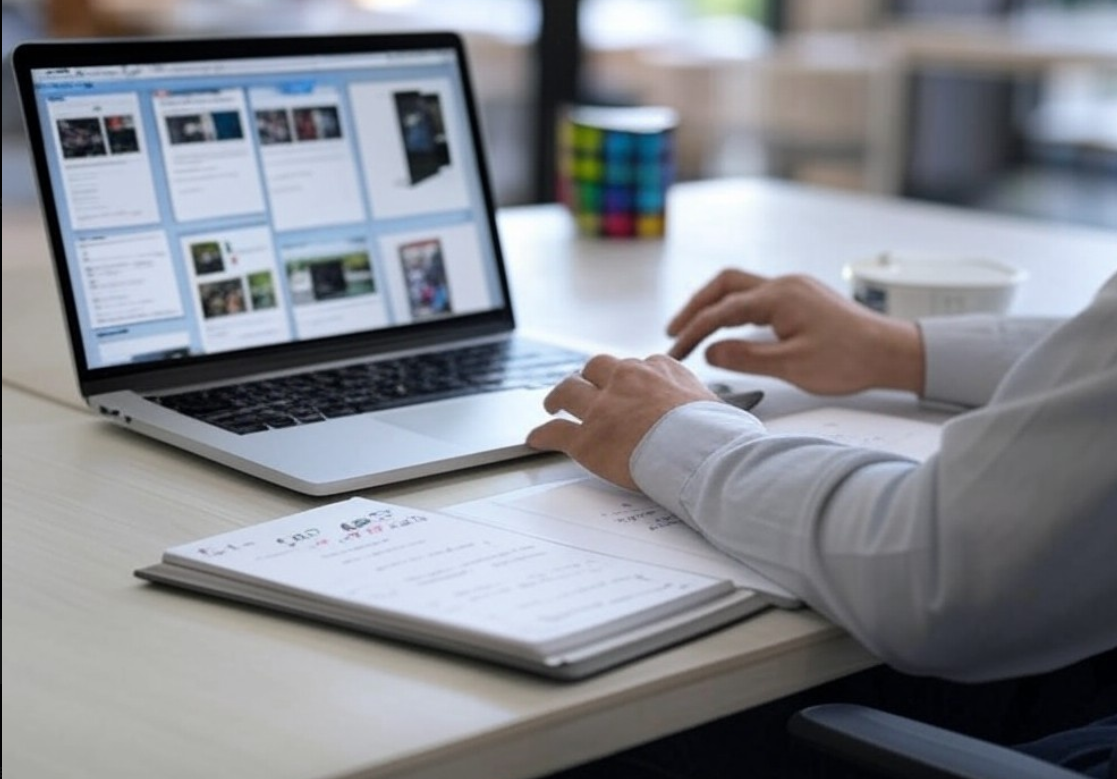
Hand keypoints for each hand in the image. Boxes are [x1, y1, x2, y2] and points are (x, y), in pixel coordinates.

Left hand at [527, 354, 717, 489]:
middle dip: (589, 377)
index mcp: (660, 370)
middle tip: (585, 386)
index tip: (626, 386)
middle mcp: (627, 381)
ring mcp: (603, 408)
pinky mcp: (587, 438)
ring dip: (558, 397)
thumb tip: (726, 421)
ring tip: (554, 404)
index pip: (638, 366)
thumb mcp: (720, 408)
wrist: (704, 456)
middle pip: (596, 367)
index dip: (628, 378)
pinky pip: (556, 433)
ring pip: (568, 390)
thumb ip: (708, 407)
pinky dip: (543, 436)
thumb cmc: (719, 437)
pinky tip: (537, 439)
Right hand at [667, 270, 923, 394]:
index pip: (722, 311)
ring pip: (741, 287)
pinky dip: (735, 308)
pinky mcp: (802, 298)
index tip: (675, 351)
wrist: (893, 352)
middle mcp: (785, 285)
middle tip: (675, 333)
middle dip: (696, 307)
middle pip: (725, 284)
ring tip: (694, 328)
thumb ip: (747, 357)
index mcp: (780, 297)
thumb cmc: (850, 359)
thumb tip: (710, 352)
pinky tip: (730, 327)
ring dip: (714, 305)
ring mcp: (794, 288)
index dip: (694, 331)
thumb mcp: (793, 366)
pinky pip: (758, 295)